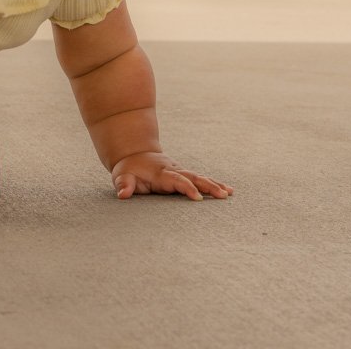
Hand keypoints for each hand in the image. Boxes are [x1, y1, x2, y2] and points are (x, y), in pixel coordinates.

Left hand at [111, 152, 232, 200]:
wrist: (135, 153)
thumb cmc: (129, 169)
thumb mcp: (122, 176)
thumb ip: (123, 185)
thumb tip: (123, 194)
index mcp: (160, 173)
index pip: (176, 180)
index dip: (187, 188)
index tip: (197, 198)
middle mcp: (173, 170)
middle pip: (193, 177)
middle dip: (208, 186)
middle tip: (222, 195)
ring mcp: (180, 171)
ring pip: (199, 177)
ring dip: (214, 184)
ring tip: (229, 193)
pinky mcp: (184, 175)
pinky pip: (200, 179)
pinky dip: (213, 184)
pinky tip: (227, 190)